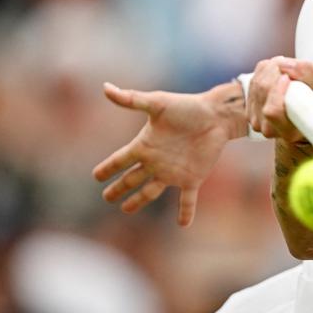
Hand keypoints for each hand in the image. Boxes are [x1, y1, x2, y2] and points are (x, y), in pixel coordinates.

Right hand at [92, 81, 242, 225]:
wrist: (216, 115)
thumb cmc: (187, 107)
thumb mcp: (157, 103)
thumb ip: (131, 99)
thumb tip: (105, 88)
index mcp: (145, 145)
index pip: (120, 160)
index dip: (108, 168)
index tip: (96, 176)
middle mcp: (156, 161)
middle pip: (131, 179)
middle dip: (119, 188)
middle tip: (106, 197)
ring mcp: (173, 172)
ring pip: (150, 191)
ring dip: (139, 201)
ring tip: (127, 209)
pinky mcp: (193, 178)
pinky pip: (187, 200)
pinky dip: (185, 212)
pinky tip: (183, 224)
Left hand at [246, 56, 312, 141]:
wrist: (304, 119)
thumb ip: (310, 75)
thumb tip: (287, 65)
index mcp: (289, 131)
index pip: (273, 111)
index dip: (278, 90)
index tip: (288, 78)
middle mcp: (269, 128)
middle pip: (262, 90)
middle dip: (275, 70)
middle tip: (290, 67)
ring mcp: (256, 120)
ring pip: (256, 83)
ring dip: (270, 68)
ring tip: (285, 69)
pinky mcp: (250, 109)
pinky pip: (252, 82)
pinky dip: (263, 72)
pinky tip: (275, 73)